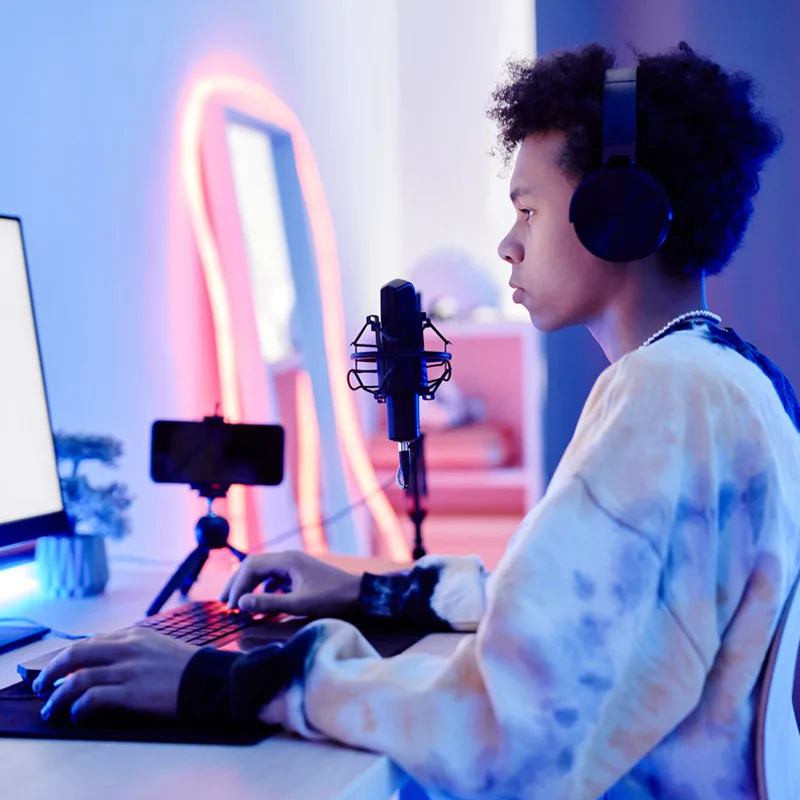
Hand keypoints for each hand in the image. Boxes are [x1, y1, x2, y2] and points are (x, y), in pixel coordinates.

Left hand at [32, 627, 196, 722]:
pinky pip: (92, 698)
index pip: (92, 641)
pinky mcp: (131, 693)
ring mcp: (129, 670)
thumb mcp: (160, 645)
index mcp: (136, 634)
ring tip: (52, 708)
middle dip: (52, 670)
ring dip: (58, 696)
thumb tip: (107, 660)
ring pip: (78, 678)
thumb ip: (134, 648)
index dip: (70, 657)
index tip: (61, 670)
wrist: (210, 680)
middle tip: (42, 685)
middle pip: (76, 653)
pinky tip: (77, 715)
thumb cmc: (188, 666)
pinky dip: (79, 708)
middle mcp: (129, 648)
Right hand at [220, 550, 360, 617]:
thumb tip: (241, 603)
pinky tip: (260, 602)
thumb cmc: (331, 598)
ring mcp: (294, 564)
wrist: (358, 594)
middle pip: (253, 565)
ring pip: (263, 570)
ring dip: (249, 585)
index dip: (237, 586)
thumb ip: (269, 604)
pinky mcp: (299, 573)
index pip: (251, 567)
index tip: (231, 607)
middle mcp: (288, 558)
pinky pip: (273, 576)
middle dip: (237, 583)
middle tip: (224, 602)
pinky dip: (262, 588)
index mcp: (286, 561)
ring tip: (238, 603)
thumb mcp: (299, 604)